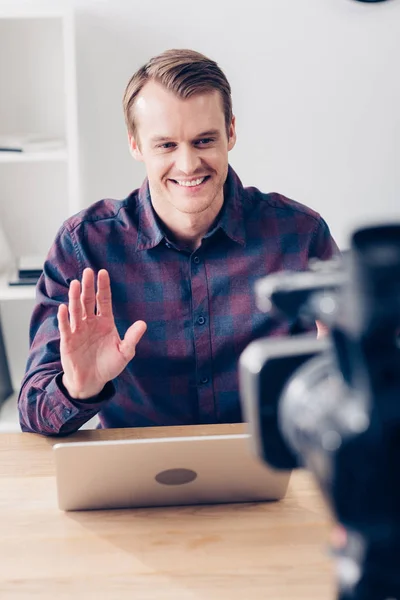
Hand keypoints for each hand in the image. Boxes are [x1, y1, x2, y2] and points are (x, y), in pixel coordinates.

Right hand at [58, 268, 146, 398]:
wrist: (92, 382)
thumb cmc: (108, 366)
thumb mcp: (124, 353)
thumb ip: (132, 338)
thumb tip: (143, 324)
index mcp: (105, 322)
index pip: (104, 300)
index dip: (103, 287)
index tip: (103, 272)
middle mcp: (91, 322)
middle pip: (88, 301)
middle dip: (88, 287)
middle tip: (88, 272)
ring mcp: (78, 330)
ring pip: (76, 310)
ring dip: (75, 297)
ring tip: (76, 284)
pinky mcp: (68, 340)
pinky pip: (65, 327)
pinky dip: (64, 318)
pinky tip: (64, 308)